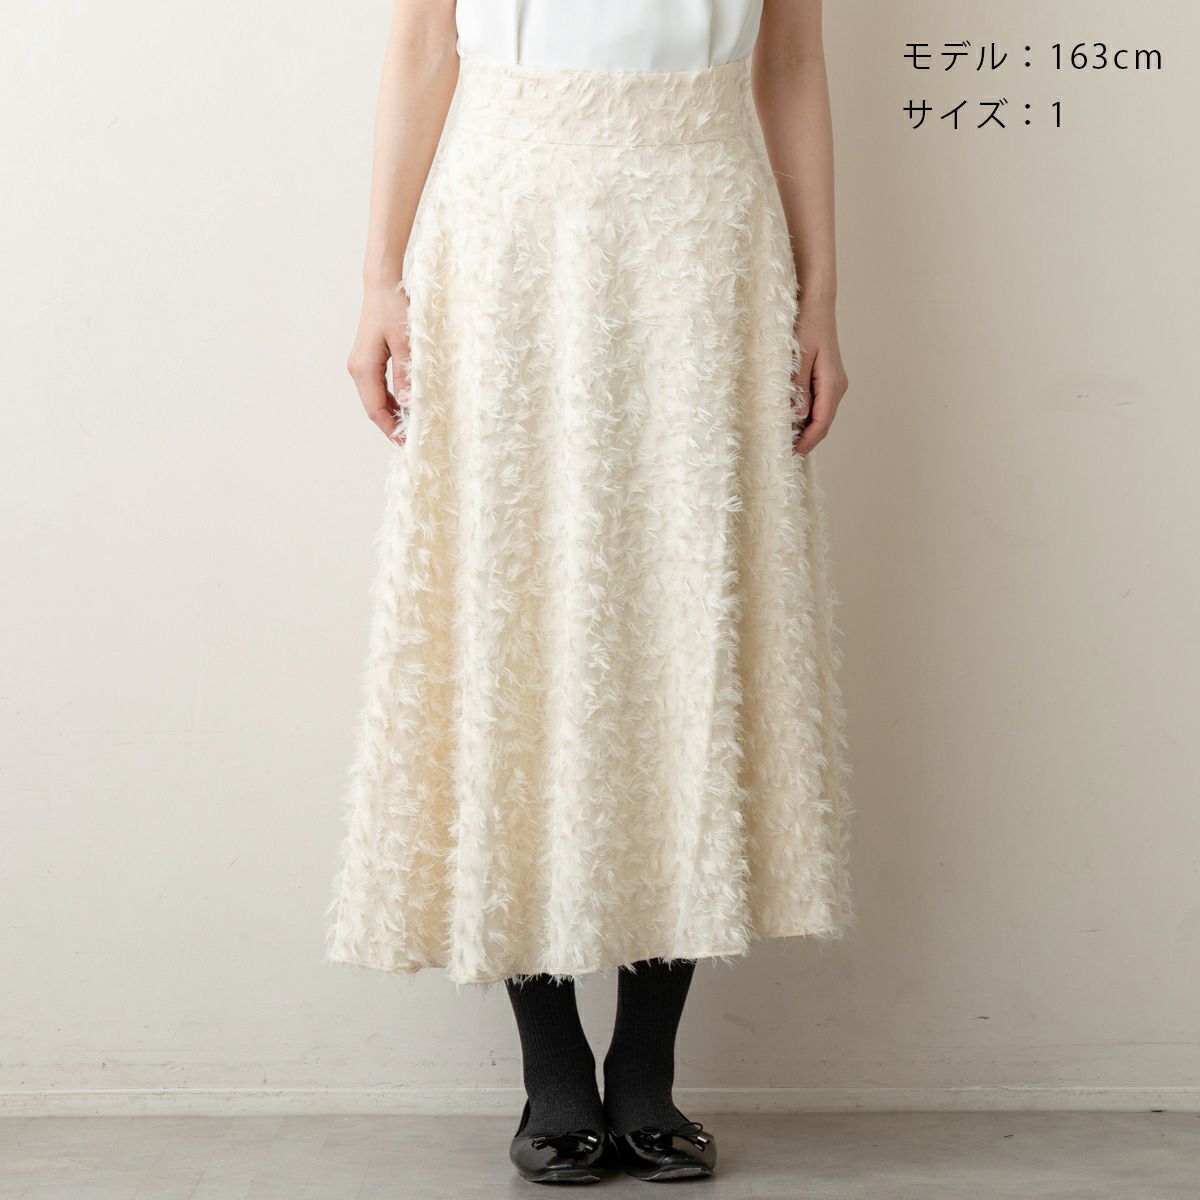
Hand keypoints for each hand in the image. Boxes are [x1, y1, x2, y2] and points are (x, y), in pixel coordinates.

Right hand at [347, 282, 411, 443]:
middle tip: (412, 441)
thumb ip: (406, 374)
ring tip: (411, 428)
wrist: (382, 287)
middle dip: (391, 426)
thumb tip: (408, 403)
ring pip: (375, 400)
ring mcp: (360, 365)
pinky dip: (390, 401)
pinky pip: (377, 389)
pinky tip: (404, 408)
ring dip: (391, 415)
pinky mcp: (366, 361)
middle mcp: (357, 369)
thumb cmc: (394, 310)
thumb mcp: (406, 343)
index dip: (390, 429)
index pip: (376, 409)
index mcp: (364, 368)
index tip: (407, 444)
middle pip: (373, 408)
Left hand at [791, 298, 848, 454]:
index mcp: (832, 384)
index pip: (821, 423)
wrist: (816, 304)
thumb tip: (800, 417)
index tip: (791, 454)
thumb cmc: (806, 326)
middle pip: (822, 423)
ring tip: (784, 441)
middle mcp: (837, 387)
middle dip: (805, 440)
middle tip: (783, 454)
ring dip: (804, 430)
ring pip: (820, 415)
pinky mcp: (826, 379)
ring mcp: (833, 384)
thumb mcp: (798, 357)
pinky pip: (817, 404)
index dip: (807, 441)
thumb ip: (798, 388)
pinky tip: (790, 421)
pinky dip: (805, 416)